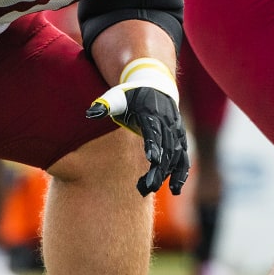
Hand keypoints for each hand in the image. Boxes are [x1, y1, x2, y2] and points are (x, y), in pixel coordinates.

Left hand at [86, 57, 189, 195]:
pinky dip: (181, 172)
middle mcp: (167, 121)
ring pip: (176, 154)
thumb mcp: (117, 96)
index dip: (154, 144)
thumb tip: (90, 113)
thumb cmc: (131, 94)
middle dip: (159, 168)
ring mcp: (175, 129)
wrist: (156, 85)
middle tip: (148, 187)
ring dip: (169, 173)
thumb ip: (105, 105)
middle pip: (166, 146)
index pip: (153, 129)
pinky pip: (183, 156)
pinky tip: (176, 189)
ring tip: (154, 189)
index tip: (152, 160)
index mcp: (150, 111)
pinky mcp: (180, 137)